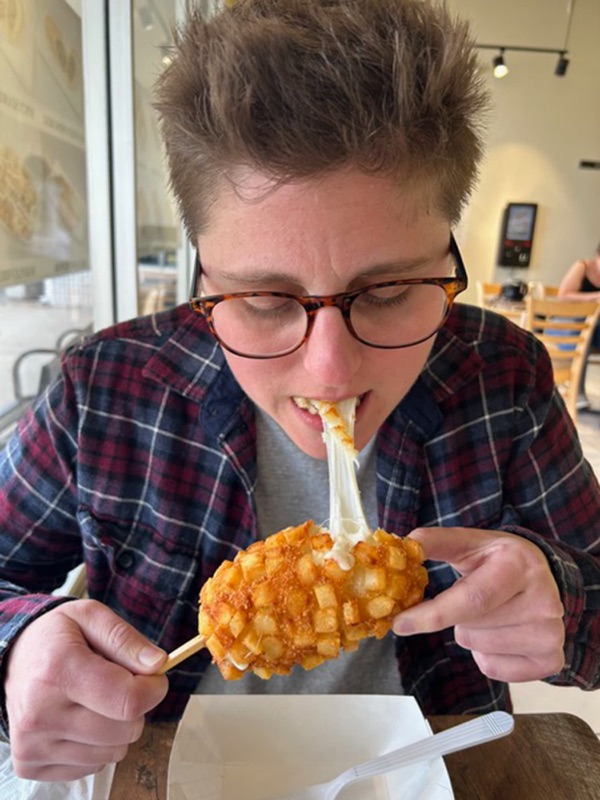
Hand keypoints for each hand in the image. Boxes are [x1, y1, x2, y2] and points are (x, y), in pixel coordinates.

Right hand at [5, 599, 167, 780]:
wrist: (11, 660)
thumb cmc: (55, 637)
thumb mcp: (91, 616)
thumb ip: (126, 639)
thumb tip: (158, 664)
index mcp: (58, 670)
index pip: (128, 701)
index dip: (153, 689)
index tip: (154, 677)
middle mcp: (40, 713)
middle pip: (125, 731)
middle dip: (135, 707)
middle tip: (118, 685)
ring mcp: (33, 744)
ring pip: (113, 753)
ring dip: (116, 728)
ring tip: (95, 700)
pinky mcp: (30, 765)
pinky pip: (92, 767)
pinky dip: (96, 745)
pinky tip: (79, 719)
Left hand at [393, 527, 564, 682]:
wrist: (542, 576)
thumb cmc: (497, 560)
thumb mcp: (470, 543)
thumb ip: (436, 541)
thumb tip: (407, 544)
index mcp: (519, 565)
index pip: (472, 599)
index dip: (432, 614)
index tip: (400, 623)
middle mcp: (543, 600)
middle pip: (470, 628)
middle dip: (453, 618)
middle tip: (467, 598)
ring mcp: (550, 633)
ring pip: (478, 649)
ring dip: (471, 634)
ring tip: (488, 612)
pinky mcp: (551, 659)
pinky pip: (493, 668)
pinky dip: (485, 654)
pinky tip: (499, 632)